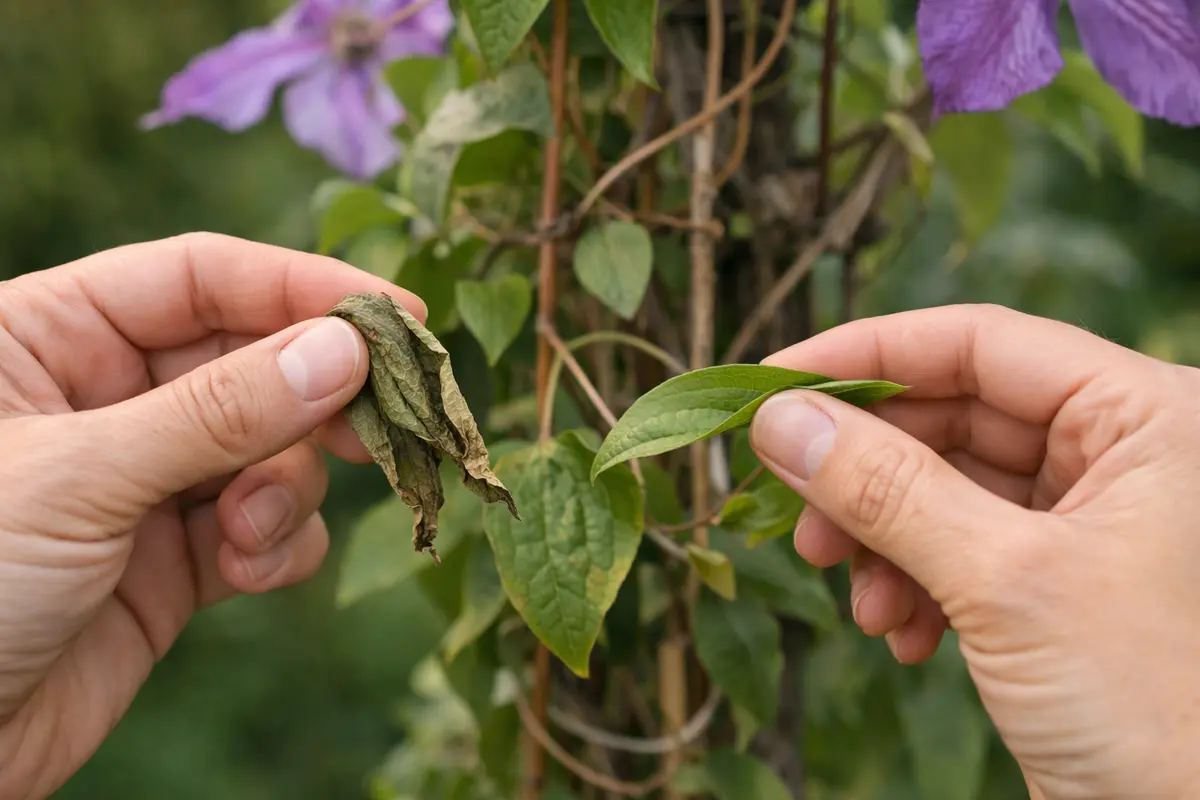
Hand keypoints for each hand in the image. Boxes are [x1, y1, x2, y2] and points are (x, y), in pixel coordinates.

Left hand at [0, 233, 423, 797]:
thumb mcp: (80, 479)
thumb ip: (218, 412)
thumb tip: (345, 349)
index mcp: (46, 336)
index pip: (197, 278)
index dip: (299, 286)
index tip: (393, 315)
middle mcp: (102, 398)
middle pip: (251, 361)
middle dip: (314, 397)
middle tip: (383, 421)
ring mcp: (144, 481)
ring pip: (271, 449)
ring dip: (285, 487)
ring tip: (250, 530)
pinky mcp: (175, 560)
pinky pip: (266, 526)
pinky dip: (278, 545)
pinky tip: (245, 570)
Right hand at [750, 304, 1199, 799]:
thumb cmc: (1154, 711)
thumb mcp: (1003, 583)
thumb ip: (886, 489)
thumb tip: (780, 420)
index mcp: (1151, 415)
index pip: (980, 343)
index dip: (865, 358)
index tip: (773, 387)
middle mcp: (1126, 451)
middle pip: (954, 417)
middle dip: (867, 472)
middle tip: (796, 513)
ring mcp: (1094, 518)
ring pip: (946, 488)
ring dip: (884, 539)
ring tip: (863, 602)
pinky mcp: (1062, 579)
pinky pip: (962, 548)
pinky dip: (916, 583)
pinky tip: (905, 636)